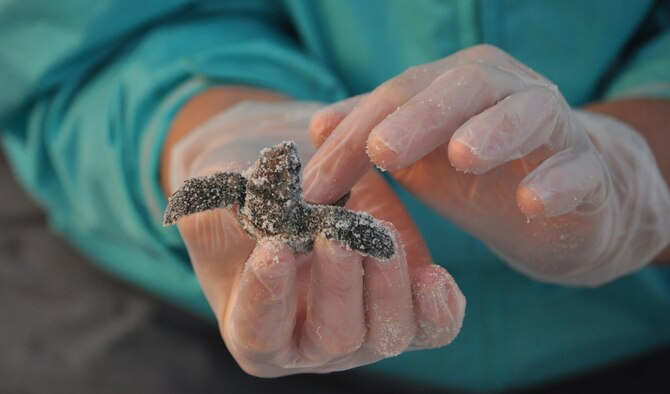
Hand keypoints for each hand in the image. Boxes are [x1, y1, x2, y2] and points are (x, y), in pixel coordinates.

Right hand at [165, 101, 465, 376]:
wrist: (291, 177)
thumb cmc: (246, 191)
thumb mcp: (219, 191)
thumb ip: (226, 201)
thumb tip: (253, 201)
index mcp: (256, 325)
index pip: (261, 329)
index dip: (267, 295)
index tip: (273, 250)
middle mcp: (311, 340)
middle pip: (333, 337)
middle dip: (337, 286)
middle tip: (337, 234)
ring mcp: (363, 329)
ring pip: (384, 334)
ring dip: (387, 287)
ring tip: (382, 235)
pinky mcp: (406, 305)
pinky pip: (431, 328)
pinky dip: (438, 308)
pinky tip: (435, 277)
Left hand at [302, 45, 669, 285]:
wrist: (558, 204)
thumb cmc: (478, 175)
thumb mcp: (417, 155)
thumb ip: (369, 137)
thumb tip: (313, 129)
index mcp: (455, 84)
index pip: (397, 98)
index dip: (354, 137)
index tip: (315, 184)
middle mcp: (504, 91)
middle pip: (461, 89)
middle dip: (420, 117)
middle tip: (382, 149)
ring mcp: (552, 126)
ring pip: (528, 112)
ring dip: (495, 130)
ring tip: (462, 155)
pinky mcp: (587, 169)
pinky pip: (578, 168)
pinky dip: (556, 182)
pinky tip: (532, 202)